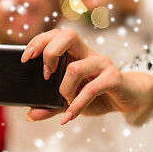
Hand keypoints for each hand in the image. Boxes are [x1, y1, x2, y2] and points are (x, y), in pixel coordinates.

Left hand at [21, 28, 152, 124]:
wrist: (127, 99)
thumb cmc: (95, 94)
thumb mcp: (68, 99)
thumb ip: (50, 106)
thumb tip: (29, 115)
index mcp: (74, 52)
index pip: (55, 34)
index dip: (38, 41)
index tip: (25, 58)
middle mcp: (87, 52)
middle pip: (67, 35)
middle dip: (50, 53)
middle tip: (45, 75)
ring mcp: (101, 63)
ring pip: (75, 68)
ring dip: (64, 90)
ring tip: (66, 101)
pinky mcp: (113, 77)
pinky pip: (90, 89)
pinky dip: (76, 105)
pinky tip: (69, 117)